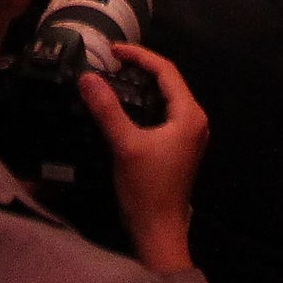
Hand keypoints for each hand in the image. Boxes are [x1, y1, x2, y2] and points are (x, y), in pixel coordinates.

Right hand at [84, 43, 207, 275]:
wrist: (159, 231)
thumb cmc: (147, 189)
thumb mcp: (125, 146)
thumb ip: (108, 110)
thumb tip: (88, 77)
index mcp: (189, 115)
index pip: (166, 71)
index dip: (139, 55)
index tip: (112, 50)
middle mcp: (195, 120)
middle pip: (169, 81)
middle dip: (140, 67)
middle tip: (110, 61)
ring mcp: (190, 134)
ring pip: (166, 97)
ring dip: (143, 84)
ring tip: (114, 77)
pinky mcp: (181, 146)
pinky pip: (164, 112)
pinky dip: (146, 102)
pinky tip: (125, 105)